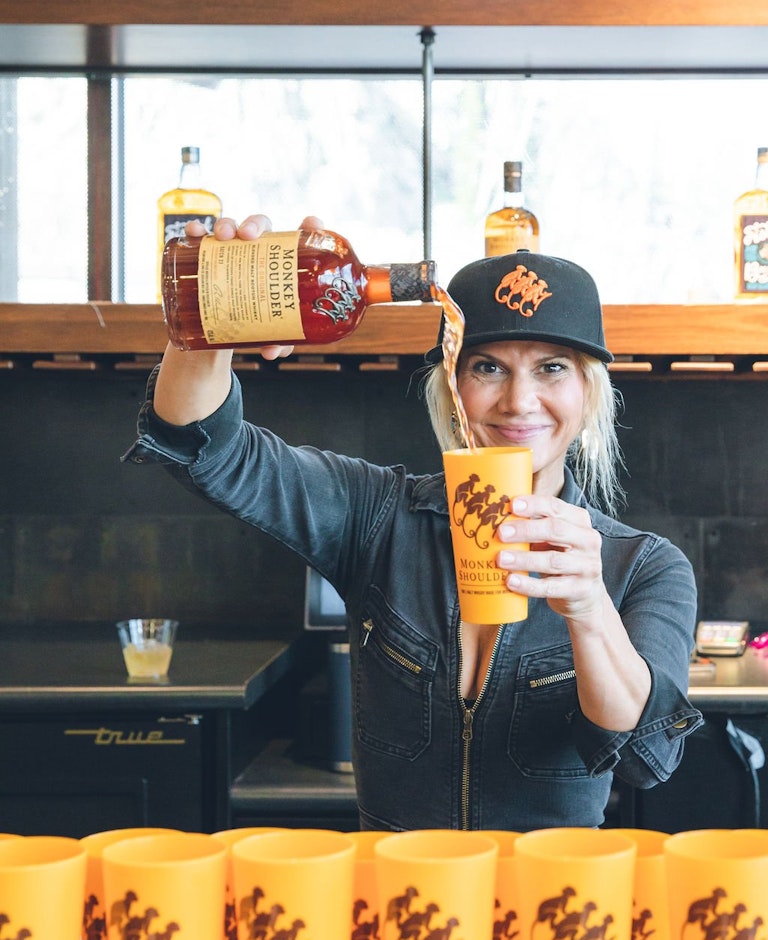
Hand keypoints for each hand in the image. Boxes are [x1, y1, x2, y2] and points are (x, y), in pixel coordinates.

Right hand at [184, 213, 325, 359]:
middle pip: (260, 227)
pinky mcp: (206, 258)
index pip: (298, 238)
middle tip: (250, 237)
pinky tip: (195, 233)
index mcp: (280, 264)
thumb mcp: (272, 334)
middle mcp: (256, 252)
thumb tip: (272, 352)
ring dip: (226, 224)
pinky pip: (200, 238)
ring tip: (224, 237)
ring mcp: (230, 252)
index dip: (309, 227)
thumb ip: (278, 341)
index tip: (311, 224)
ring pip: (230, 228)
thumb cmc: (258, 326)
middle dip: (255, 224)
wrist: (222, 333)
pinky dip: (196, 232)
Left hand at [496, 494, 605, 624]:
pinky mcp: (580, 590)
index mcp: (579, 521)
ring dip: (523, 559)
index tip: (511, 505)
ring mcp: (587, 566)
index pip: (556, 507)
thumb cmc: (559, 556)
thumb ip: (532, 524)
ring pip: (553, 561)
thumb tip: (496, 513)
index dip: (534, 505)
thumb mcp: (551, 537)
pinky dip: (529, 585)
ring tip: (500, 559)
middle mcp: (588, 540)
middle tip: (500, 533)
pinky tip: (511, 581)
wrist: (584, 594)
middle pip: (555, 530)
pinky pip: (551, 587)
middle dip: (526, 530)